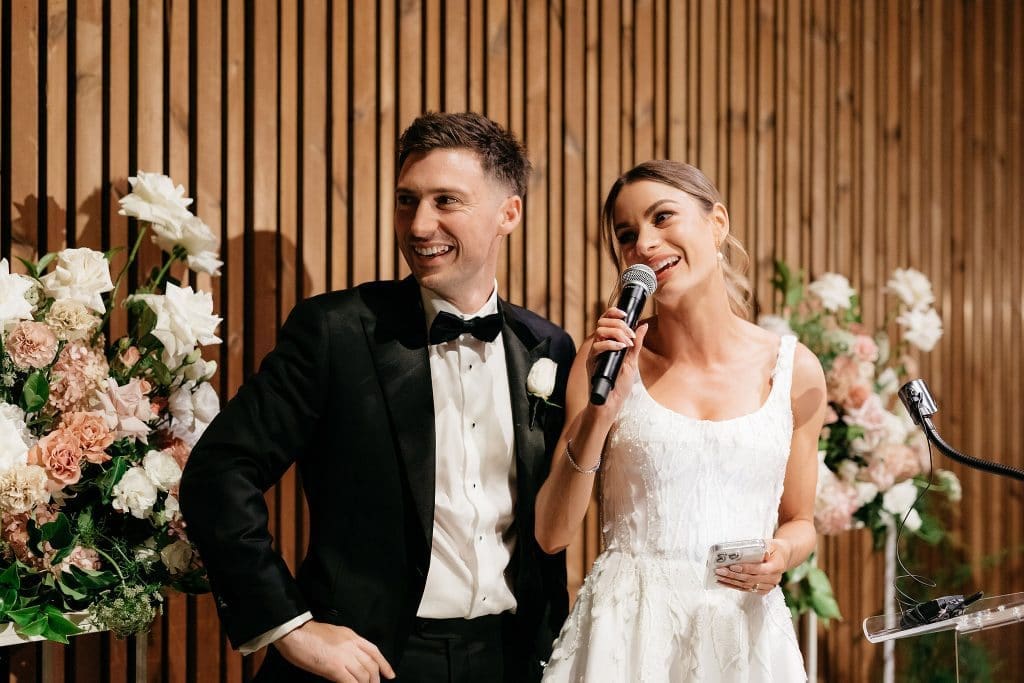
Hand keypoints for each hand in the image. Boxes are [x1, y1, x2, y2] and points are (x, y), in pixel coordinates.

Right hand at [275, 620, 395, 682]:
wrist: (295, 632)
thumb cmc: (309, 634)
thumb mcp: (335, 634)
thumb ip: (346, 645)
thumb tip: (352, 659)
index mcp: (352, 636)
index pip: (374, 651)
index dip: (384, 664)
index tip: (390, 675)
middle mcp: (351, 645)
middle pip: (371, 665)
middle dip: (375, 680)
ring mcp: (344, 656)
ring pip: (364, 675)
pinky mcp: (334, 667)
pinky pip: (350, 682)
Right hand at [586, 307, 648, 416]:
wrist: (611, 403)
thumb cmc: (619, 385)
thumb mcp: (632, 361)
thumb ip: (636, 344)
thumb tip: (643, 325)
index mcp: (607, 343)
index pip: (606, 320)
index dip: (613, 312)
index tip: (626, 314)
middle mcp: (599, 345)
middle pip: (602, 322)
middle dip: (619, 324)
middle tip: (630, 334)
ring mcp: (594, 353)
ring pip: (600, 331)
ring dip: (617, 333)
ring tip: (627, 343)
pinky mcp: (591, 362)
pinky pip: (597, 347)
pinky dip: (611, 344)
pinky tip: (621, 348)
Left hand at [714, 538, 790, 595]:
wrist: (783, 557)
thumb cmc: (774, 548)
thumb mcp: (770, 543)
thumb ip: (759, 547)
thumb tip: (741, 551)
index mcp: (777, 566)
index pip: (759, 569)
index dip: (746, 569)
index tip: (732, 566)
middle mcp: (774, 578)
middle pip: (751, 579)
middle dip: (734, 575)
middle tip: (720, 571)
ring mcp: (769, 586)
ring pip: (748, 586)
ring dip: (732, 582)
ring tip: (719, 577)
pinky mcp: (763, 590)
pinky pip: (748, 589)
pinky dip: (735, 586)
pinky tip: (725, 582)